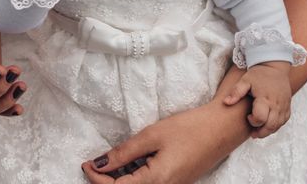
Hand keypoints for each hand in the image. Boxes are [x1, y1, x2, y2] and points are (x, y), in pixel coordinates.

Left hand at [81, 98, 251, 183]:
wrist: (222, 128)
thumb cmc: (190, 128)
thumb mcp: (153, 135)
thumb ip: (124, 152)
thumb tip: (99, 164)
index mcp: (156, 181)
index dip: (96, 178)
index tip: (85, 164)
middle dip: (106, 181)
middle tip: (93, 163)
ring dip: (120, 180)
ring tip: (110, 162)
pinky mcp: (176, 183)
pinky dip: (134, 177)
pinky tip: (129, 163)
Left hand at [223, 61, 291, 137]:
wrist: (274, 66)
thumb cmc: (258, 74)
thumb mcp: (245, 80)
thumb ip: (236, 92)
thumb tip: (225, 102)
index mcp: (264, 98)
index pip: (260, 117)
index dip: (253, 121)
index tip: (248, 117)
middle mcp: (276, 104)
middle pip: (271, 125)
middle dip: (261, 132)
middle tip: (253, 133)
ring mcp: (284, 105)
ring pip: (278, 125)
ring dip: (268, 131)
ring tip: (259, 130)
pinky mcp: (288, 106)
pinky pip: (283, 121)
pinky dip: (276, 126)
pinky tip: (267, 124)